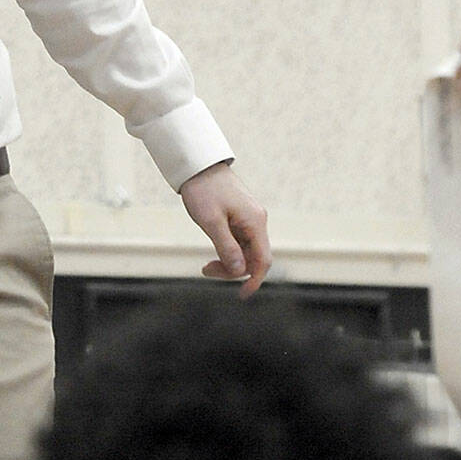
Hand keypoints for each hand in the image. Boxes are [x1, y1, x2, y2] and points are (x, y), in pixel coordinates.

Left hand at [180, 161, 270, 297]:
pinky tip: (213, 251)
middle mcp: (257, 221)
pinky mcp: (240, 216)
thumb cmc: (203, 189)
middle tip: (206, 270)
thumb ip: (226, 247)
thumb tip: (241, 271)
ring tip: (206, 265)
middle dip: (234, 270)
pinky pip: (239, 241)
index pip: (263, 260)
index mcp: (255, 222)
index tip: (242, 295)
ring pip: (246, 251)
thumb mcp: (211, 221)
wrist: (197, 164)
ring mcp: (249, 218)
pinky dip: (228, 250)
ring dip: (229, 262)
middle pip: (254, 258)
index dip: (255, 280)